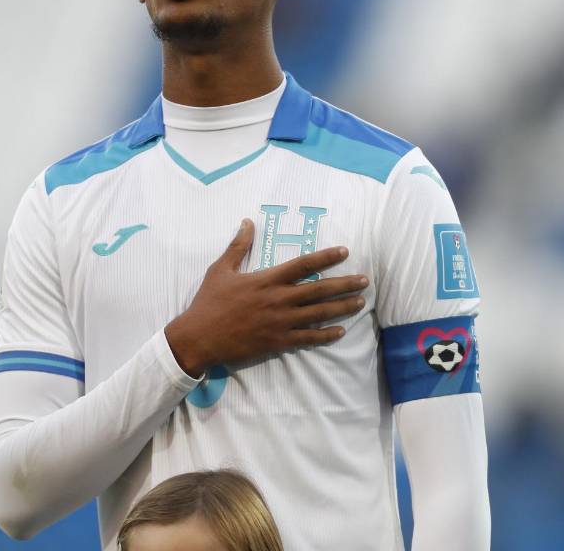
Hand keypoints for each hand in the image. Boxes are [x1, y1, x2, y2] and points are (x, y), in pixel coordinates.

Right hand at [165, 219, 366, 376]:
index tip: (345, 252)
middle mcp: (278, 299)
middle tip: (365, 280)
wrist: (198, 338)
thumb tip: (247, 221)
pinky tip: (340, 332)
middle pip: (319, 290)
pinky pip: (307, 338)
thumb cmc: (209, 302)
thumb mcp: (221, 269)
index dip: (326, 257)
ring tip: (360, 302)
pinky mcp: (277, 342)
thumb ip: (238, 246)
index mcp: (267, 280)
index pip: (304, 264)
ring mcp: (280, 322)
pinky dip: (325, 335)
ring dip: (342, 308)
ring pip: (319, 313)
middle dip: (345, 284)